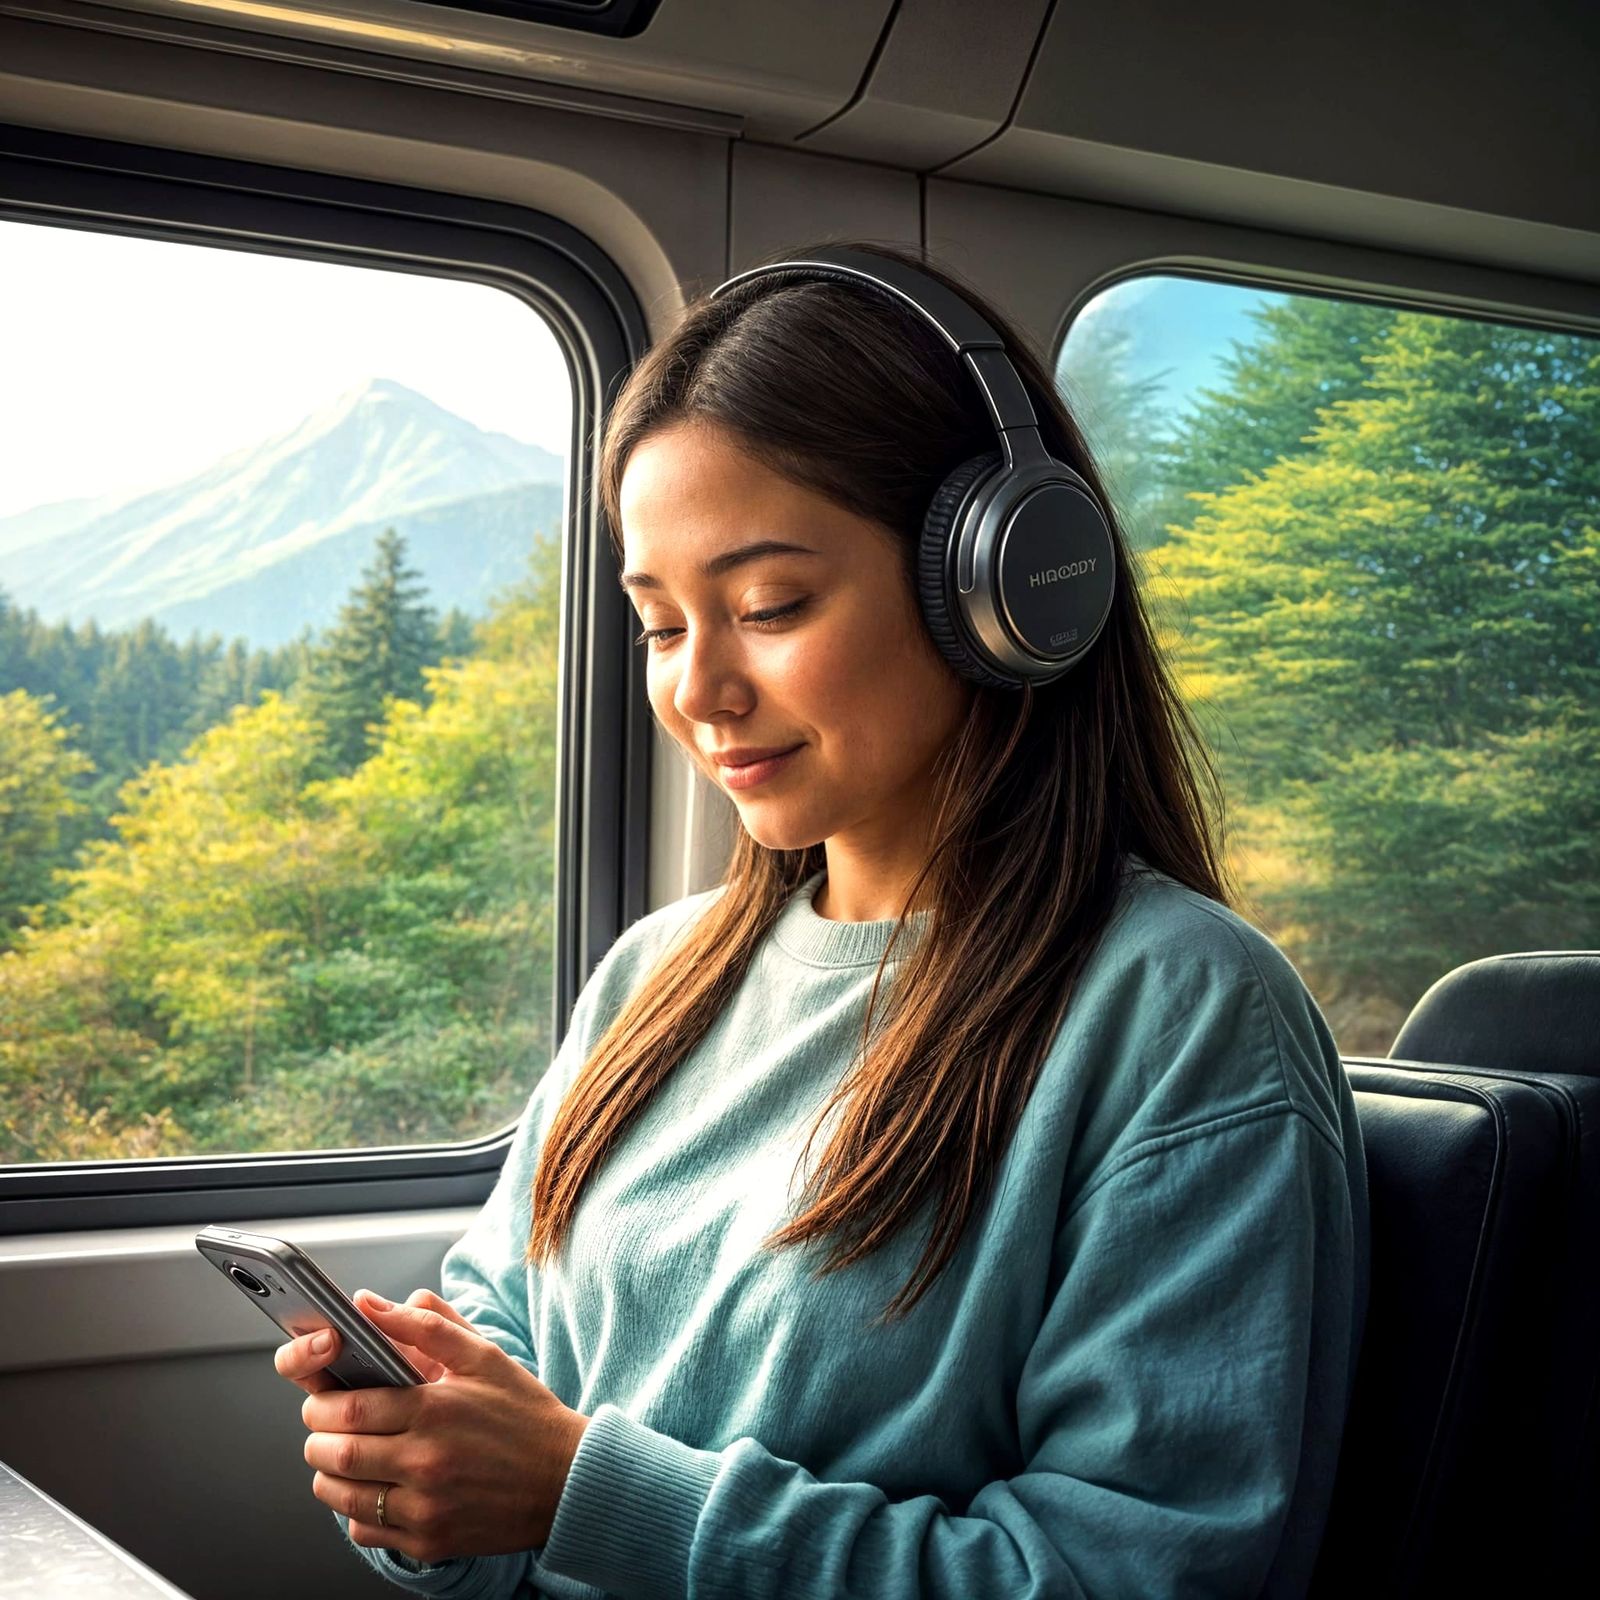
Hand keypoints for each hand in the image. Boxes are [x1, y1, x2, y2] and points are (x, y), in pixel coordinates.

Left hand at [293, 1288, 590, 1565]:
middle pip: (337, 1455)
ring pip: (343, 1497)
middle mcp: (427, 1462)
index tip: (321, 1401)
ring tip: (343, 1458)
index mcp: (436, 1410)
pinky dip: (356, 1512)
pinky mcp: (429, 1540)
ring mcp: (427, 1507)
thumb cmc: (525, 1413)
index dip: (322, 1405)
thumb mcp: (483, 1356)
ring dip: (329, 1476)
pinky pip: (366, 1531)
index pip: (351, 1409)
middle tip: (325, 1430)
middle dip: (317, 1440)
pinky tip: (375, 1489)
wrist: (566, 1479)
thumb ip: (424, 1325)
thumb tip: (369, 1305)